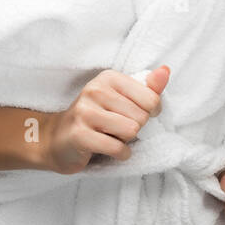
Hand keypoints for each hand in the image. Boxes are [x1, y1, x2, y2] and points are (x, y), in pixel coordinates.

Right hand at [43, 66, 169, 175]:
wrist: (57, 139)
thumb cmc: (96, 118)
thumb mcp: (121, 99)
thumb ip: (147, 87)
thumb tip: (166, 70)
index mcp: (108, 78)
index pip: (151, 98)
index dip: (150, 113)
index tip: (136, 115)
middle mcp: (95, 90)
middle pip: (141, 117)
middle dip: (135, 128)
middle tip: (118, 129)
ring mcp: (85, 112)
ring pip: (131, 131)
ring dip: (127, 141)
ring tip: (112, 137)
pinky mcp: (80, 135)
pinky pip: (117, 148)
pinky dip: (120, 154)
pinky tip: (110, 150)